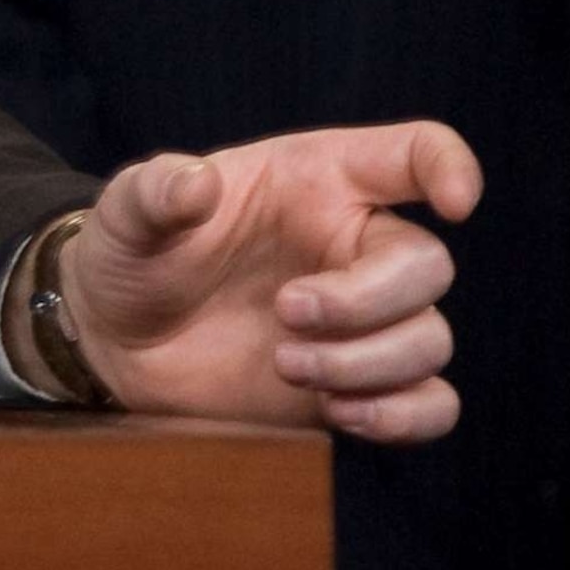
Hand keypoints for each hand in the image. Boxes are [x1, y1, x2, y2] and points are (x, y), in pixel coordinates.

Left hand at [53, 121, 480, 442]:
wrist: (114, 340)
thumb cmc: (132, 257)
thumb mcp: (125, 215)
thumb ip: (154, 191)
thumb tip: (195, 182)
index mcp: (317, 183)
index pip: (412, 154)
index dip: (449, 166)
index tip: (455, 203)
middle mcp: (354, 247)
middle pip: (429, 267)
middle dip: (366, 299)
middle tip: (285, 312)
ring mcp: (363, 320)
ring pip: (430, 340)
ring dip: (367, 362)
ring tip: (286, 365)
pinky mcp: (359, 383)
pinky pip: (432, 404)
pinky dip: (404, 415)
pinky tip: (341, 412)